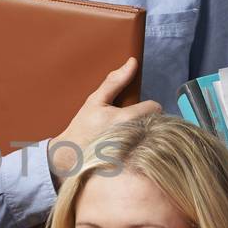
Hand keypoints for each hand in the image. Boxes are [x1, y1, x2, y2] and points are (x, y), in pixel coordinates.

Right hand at [49, 58, 161, 180]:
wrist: (70, 155)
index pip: (154, 107)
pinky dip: (142, 150)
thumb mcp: (95, 101)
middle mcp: (133, 136)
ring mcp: (134, 152)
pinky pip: (148, 152)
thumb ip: (115, 81)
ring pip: (154, 138)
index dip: (147, 106)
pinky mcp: (133, 164)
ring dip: (146, 135)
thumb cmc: (82, 127)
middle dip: (146, 121)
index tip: (136, 110)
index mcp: (126, 118)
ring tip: (128, 137)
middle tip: (129, 124)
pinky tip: (127, 149)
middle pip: (157, 123)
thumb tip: (132, 63)